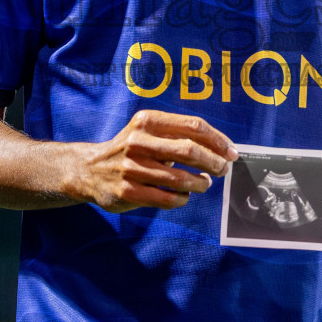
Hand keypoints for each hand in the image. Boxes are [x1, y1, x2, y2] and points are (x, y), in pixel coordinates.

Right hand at [70, 110, 238, 212]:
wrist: (90, 169)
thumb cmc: (131, 149)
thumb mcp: (148, 131)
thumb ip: (179, 135)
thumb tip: (223, 149)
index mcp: (147, 121)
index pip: (194, 127)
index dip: (218, 141)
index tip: (231, 152)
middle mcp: (138, 142)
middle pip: (191, 151)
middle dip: (214, 163)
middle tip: (223, 170)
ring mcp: (132, 168)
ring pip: (181, 179)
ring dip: (200, 184)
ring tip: (204, 183)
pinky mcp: (129, 191)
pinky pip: (168, 199)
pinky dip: (183, 199)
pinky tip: (184, 195)